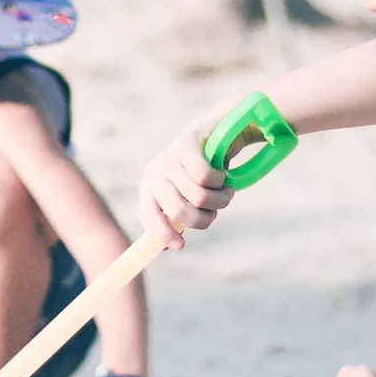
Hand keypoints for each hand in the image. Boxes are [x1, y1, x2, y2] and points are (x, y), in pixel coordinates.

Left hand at [138, 108, 259, 250]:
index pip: (149, 216)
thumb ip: (178, 213)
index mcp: (150, 187)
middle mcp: (154, 173)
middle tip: (215, 211)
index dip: (164, 234)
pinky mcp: (186, 144)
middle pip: (179, 212)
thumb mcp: (187, 192)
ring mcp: (169, 158)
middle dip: (204, 218)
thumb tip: (171, 245)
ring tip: (225, 191)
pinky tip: (223, 174)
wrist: (220, 131)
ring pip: (199, 197)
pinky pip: (207, 177)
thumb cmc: (205, 169)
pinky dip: (222, 181)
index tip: (181, 246)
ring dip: (221, 199)